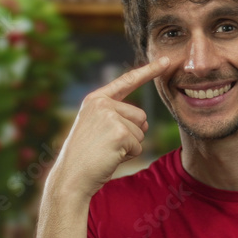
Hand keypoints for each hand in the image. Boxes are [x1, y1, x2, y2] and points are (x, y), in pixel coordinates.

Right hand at [44, 56, 170, 201]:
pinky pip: (139, 145)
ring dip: (130, 146)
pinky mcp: (119, 132)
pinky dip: (129, 155)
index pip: (127, 81)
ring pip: (141, 131)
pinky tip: (110, 157)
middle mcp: (102, 103)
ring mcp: (110, 116)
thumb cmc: (85, 157)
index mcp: (95, 100)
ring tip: (107, 151)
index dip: (149, 71)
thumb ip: (115, 117)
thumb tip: (144, 121)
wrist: (71, 176)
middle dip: (132, 135)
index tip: (167, 61)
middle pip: (140, 116)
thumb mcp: (96, 128)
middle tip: (108, 145)